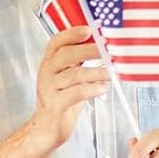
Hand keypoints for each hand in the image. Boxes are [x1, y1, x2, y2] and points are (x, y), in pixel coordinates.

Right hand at [31, 25, 110, 146]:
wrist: (47, 128)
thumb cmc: (62, 100)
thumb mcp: (68, 77)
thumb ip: (80, 62)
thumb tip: (103, 46)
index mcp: (50, 63)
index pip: (56, 42)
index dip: (71, 34)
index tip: (88, 30)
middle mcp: (47, 74)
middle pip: (66, 55)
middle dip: (89, 50)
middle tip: (107, 50)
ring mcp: (50, 89)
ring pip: (74, 75)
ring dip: (96, 72)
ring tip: (111, 72)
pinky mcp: (56, 105)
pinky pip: (76, 93)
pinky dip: (93, 89)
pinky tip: (103, 88)